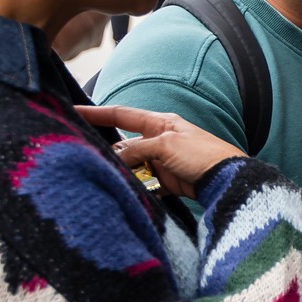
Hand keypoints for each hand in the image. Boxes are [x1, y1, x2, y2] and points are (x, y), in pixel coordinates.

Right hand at [78, 104, 242, 197]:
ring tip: (101, 175)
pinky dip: (136, 188)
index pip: (121, 114)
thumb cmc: (203, 155)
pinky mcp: (168, 181)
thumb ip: (137, 150)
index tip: (72, 110)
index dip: (96, 113)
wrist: (229, 180)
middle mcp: (158, 140)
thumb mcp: (166, 145)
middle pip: (123, 144)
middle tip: (83, 153)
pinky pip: (145, 184)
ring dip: (120, 171)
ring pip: (131, 165)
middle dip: (106, 150)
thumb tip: (116, 159)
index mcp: (159, 123)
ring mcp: (162, 161)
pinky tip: (124, 191)